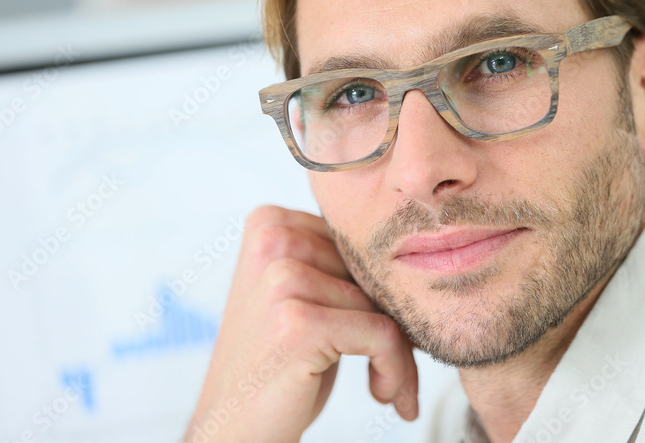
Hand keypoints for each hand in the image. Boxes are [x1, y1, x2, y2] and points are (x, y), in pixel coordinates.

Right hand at [184, 205, 418, 442]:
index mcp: (271, 223)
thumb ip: (336, 262)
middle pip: (374, 271)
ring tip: (383, 384)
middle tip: (392, 368)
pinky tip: (381, 394)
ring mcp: (283, 279)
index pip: (361, 244)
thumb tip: (411, 250)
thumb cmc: (278, 368)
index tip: (384, 336)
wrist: (233, 430)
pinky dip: (395, 370)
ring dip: (398, 355)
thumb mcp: (301, 297)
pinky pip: (383, 336)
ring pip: (384, 305)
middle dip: (395, 323)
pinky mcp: (299, 322)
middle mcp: (273, 240)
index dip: (381, 292)